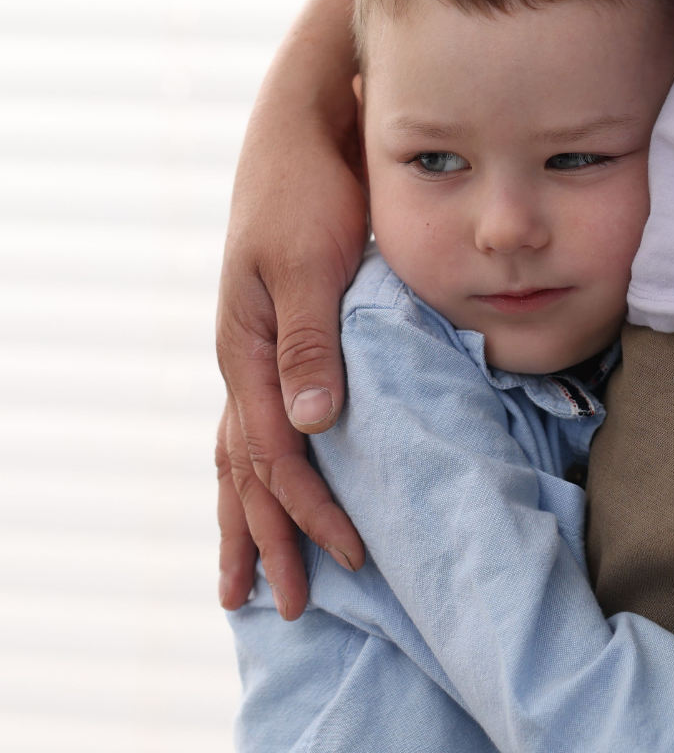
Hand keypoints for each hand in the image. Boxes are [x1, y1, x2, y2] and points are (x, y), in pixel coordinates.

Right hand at [217, 0, 366, 617]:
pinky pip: (254, 435)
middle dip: (269, 546)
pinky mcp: (273, 353)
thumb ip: (311, 344)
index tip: (354, 560)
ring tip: (244, 583)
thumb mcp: (309, 265)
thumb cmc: (309, 195)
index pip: (282, 461)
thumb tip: (315, 425)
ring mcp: (253, 364)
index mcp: (252, 358)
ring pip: (240, 464)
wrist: (302, 140)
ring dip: (246, 526)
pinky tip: (260, 500)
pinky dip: (254, 481)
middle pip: (249, 478)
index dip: (314, 515)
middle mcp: (245, 370)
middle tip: (287, 612)